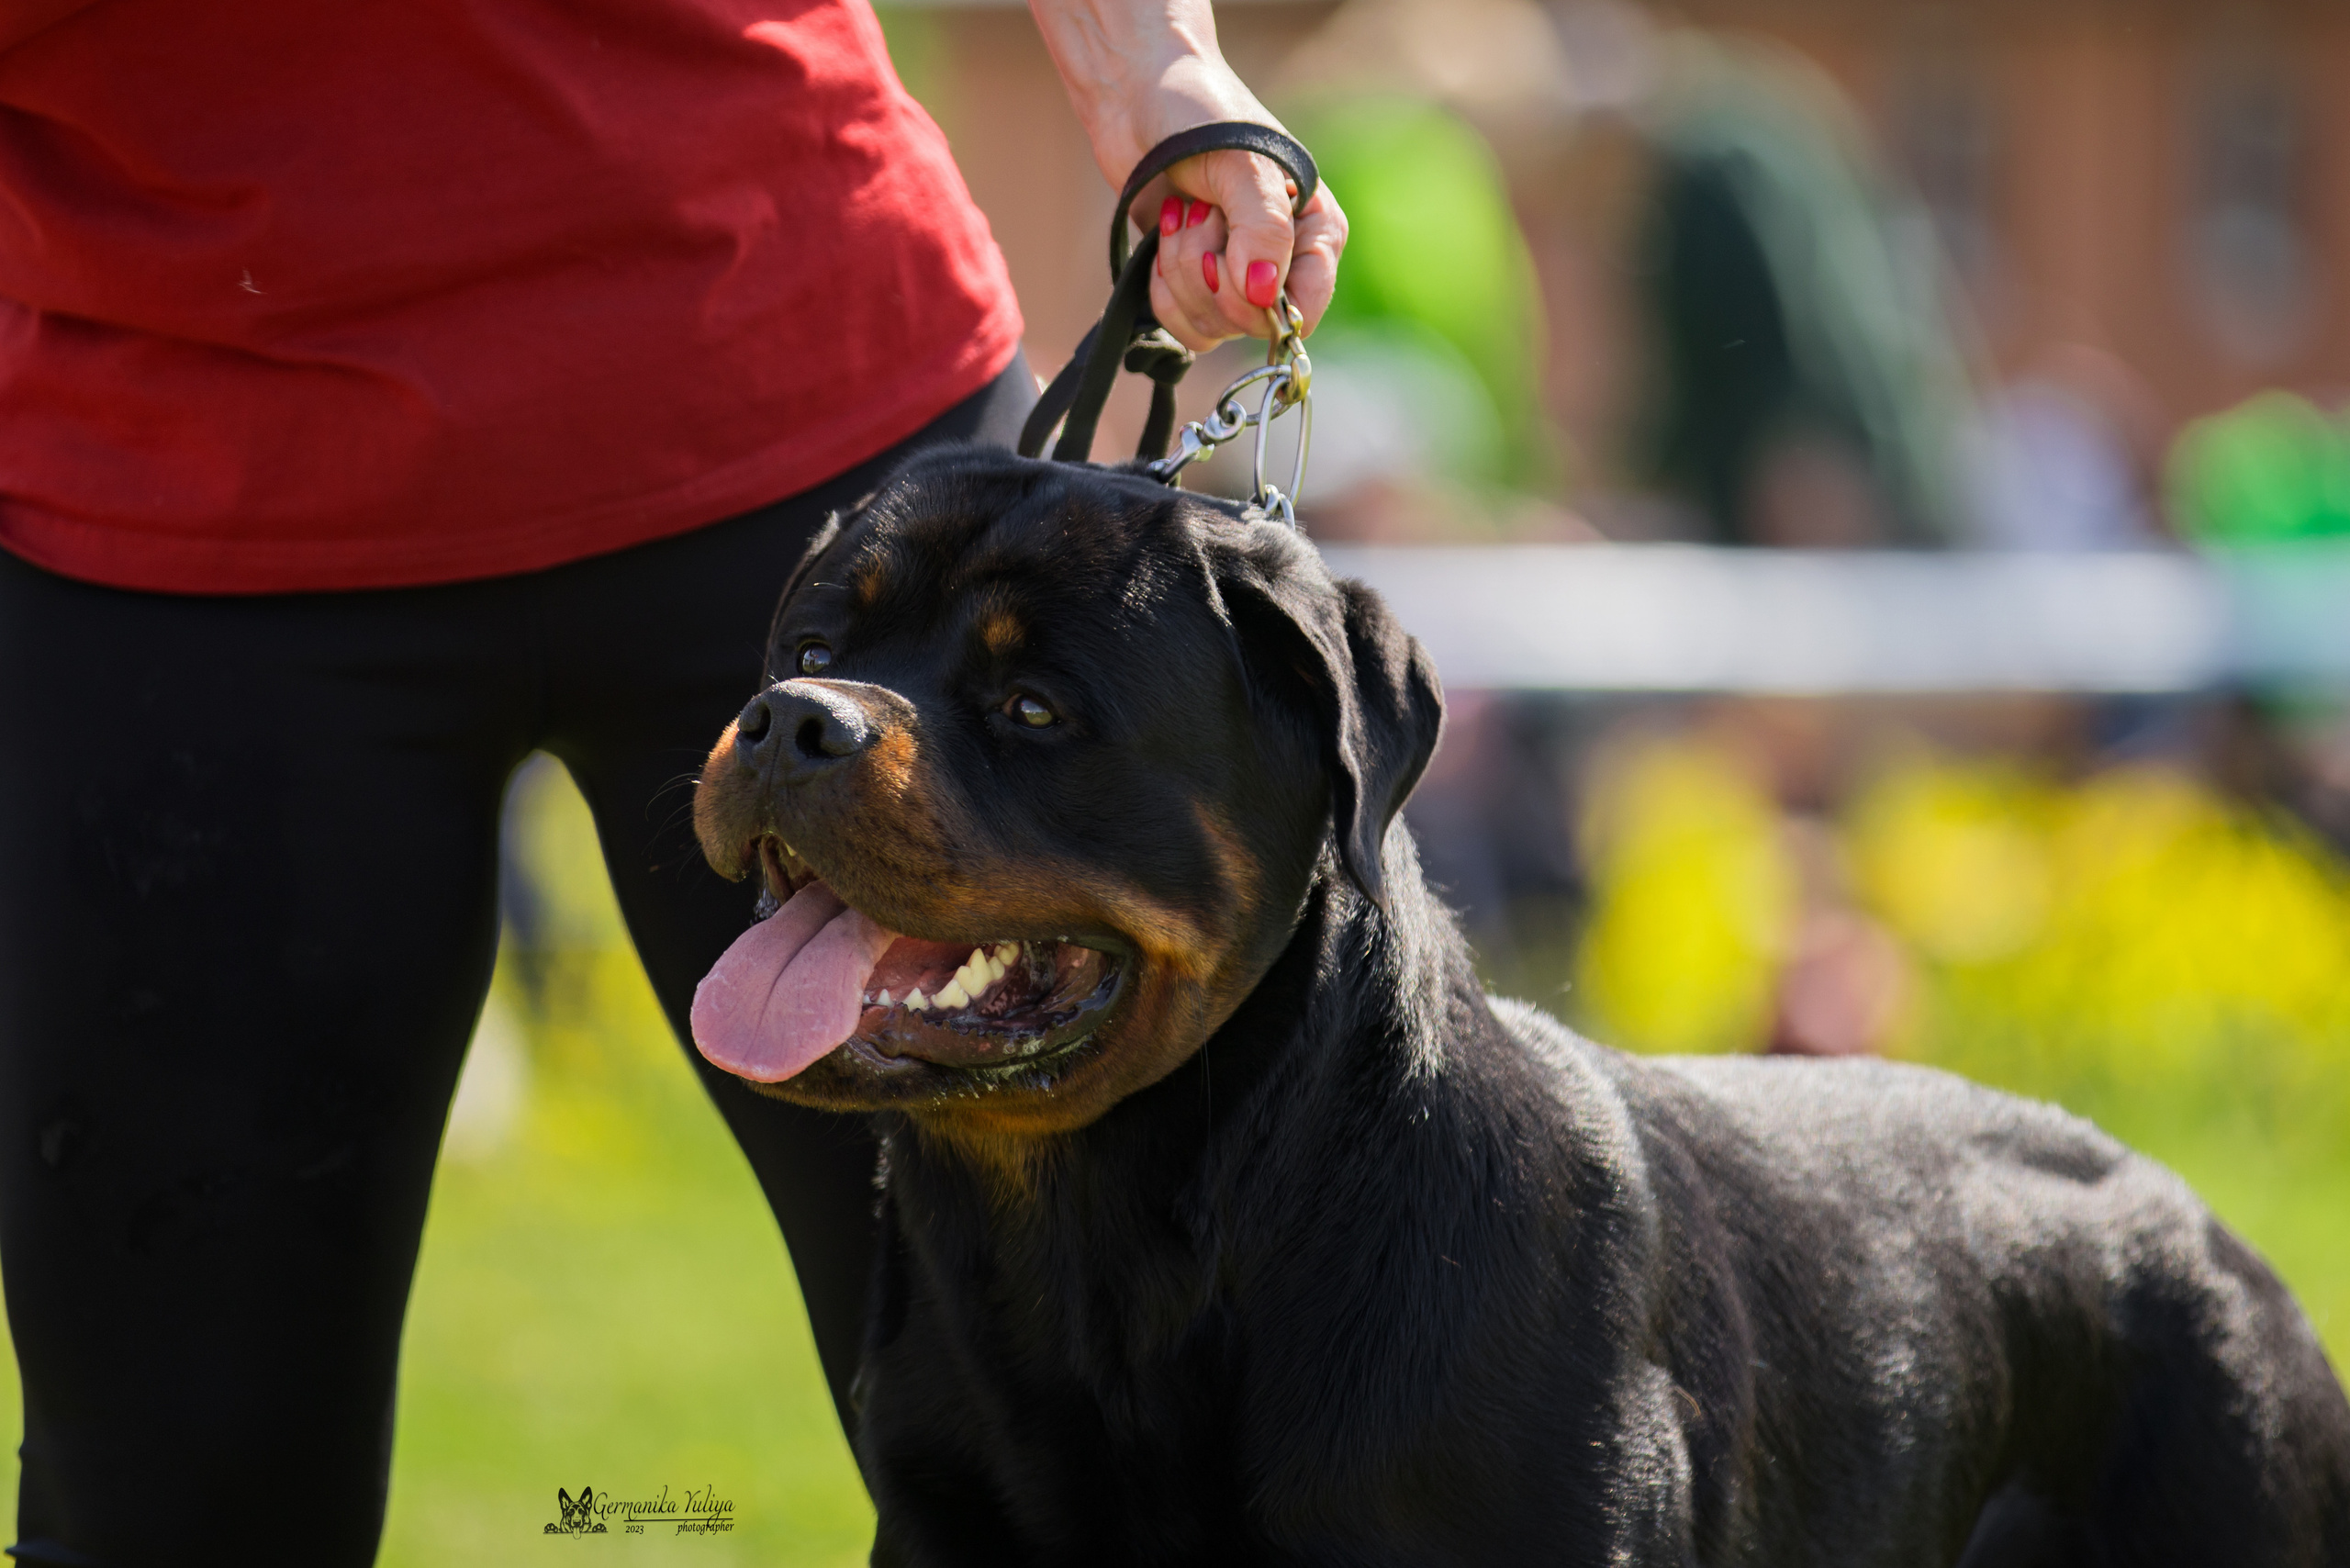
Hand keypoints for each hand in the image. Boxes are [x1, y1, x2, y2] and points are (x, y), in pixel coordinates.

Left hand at [1028, 0, 1347, 352]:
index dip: (1261, 302)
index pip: (1305, 307)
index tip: (1226, 262)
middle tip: (1197, 212)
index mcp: (1314, 232)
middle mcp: (1282, 262)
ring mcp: (1237, 277)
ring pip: (1213, 325)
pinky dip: (1162, 290)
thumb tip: (1264, 295)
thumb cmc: (1202, 116)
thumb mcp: (1243, 166)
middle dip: (1209, 274)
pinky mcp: (1195, 285)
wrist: (1139, 97)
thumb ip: (1261, 230)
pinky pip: (1183, 326)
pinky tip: (1162, 240)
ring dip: (1180, 273)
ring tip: (1179, 214)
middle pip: (1250, 321)